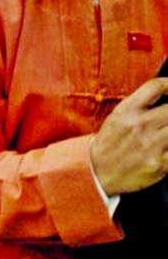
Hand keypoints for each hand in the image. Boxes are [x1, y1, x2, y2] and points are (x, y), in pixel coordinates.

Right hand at [91, 78, 167, 195]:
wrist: (97, 172)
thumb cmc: (109, 143)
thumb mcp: (117, 118)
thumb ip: (139, 106)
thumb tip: (166, 97)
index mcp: (127, 110)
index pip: (156, 86)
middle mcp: (140, 125)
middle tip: (167, 118)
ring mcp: (151, 144)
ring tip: (166, 132)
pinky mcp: (161, 164)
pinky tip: (167, 148)